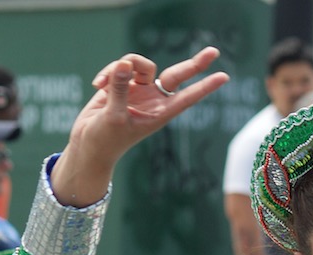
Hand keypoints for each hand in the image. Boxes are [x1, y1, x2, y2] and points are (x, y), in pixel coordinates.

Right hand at [51, 49, 228, 206]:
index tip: (224, 77)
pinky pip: (120, 67)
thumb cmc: (105, 139)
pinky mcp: (122, 84)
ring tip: (103, 83)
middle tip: (215, 51)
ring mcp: (139, 90)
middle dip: (195, 64)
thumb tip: (125, 63)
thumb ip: (120, 88)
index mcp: (160, 113)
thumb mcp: (113, 116)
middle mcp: (153, 99)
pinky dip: (108, 72)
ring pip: (140, 64)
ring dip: (123, 66)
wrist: (88, 144)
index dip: (205, 87)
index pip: (187, 97)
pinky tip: (96, 85)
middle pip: (177, 74)